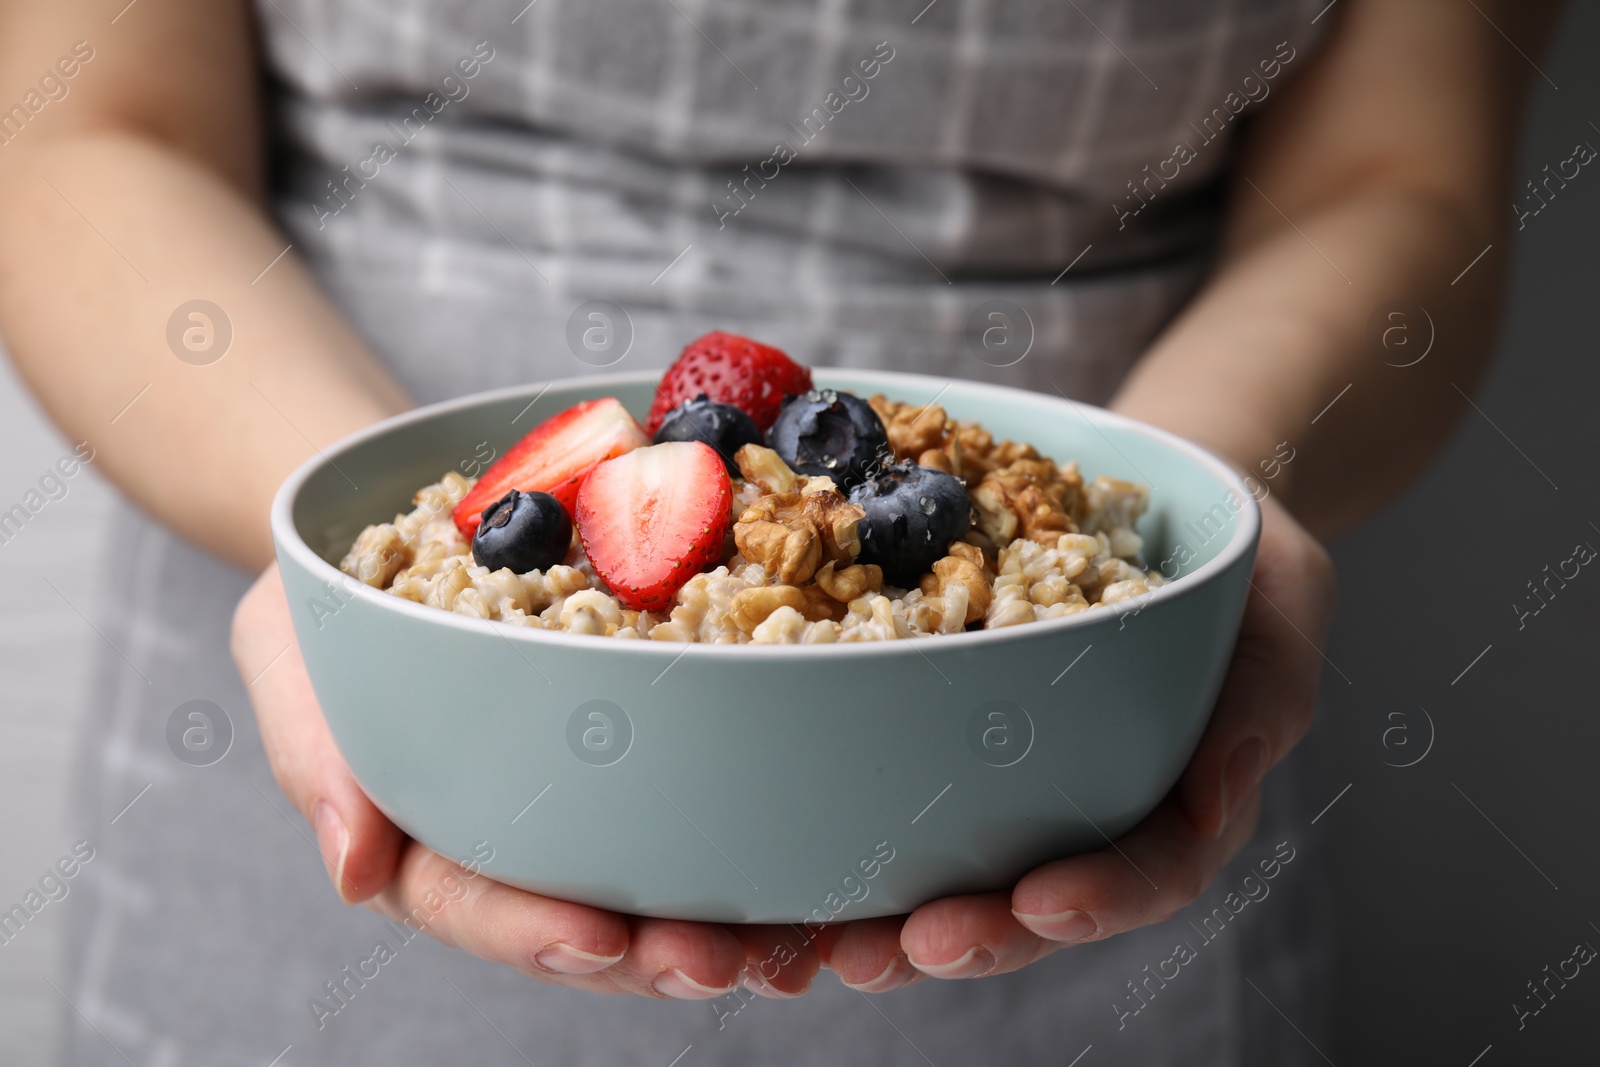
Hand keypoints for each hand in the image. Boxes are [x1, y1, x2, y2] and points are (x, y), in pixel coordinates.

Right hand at [232, 565, 821, 998]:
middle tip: (727, 961)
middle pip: (585, 925)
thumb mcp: (291, 646)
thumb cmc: (337, 595)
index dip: (533, 927)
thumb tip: (350, 870)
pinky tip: (833, 873)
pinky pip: (708, 818)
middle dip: (657, 955)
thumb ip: (319, 751)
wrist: (404, 525)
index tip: (599, 934)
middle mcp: (514, 840)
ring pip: (660, 896)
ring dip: (735, 930)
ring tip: (805, 948)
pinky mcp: (647, 765)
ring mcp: (585, 811)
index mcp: (422, 834)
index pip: (470, 899)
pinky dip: (770, 851)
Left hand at [819, 493, 1335, 990]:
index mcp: (1187, 794)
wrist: (1163, 501)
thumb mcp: (1285, 596)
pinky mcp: (961, 754)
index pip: (1153, 871)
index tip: (1034, 902)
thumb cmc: (1237, 552)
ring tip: (814, 946)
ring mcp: (1027, 792)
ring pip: (957, 883)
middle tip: (888, 952)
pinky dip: (846, 847)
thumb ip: (1265, 691)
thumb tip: (1224, 790)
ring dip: (884, 924)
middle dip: (964, 938)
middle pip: (1036, 907)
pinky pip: (905, 811)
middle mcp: (1099, 811)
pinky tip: (778, 872)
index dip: (1098, 898)